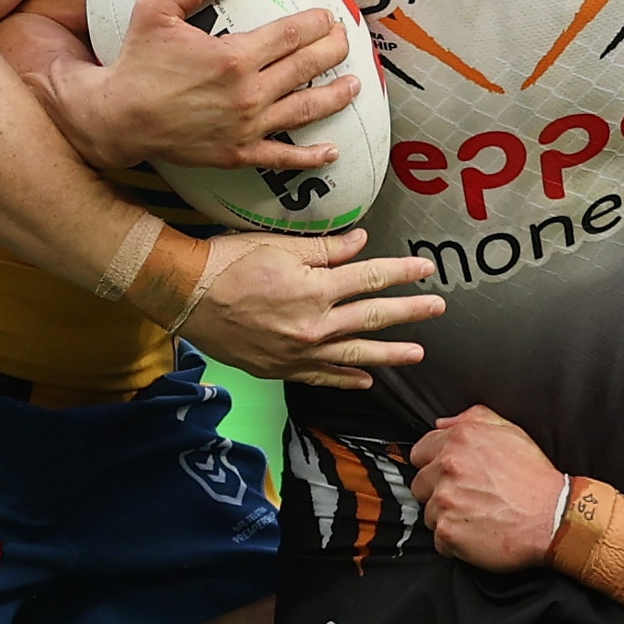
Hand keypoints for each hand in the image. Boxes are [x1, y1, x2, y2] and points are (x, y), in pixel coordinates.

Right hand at [27, 0, 358, 176]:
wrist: (118, 116)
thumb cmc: (137, 62)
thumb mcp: (156, 10)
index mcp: (235, 55)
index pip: (293, 34)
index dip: (316, 22)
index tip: (327, 15)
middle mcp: (249, 92)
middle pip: (307, 67)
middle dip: (333, 50)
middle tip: (344, 40)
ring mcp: (247, 126)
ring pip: (305, 109)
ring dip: (336, 96)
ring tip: (355, 85)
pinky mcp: (239, 153)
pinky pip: (283, 157)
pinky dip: (311, 156)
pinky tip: (332, 151)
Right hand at [173, 226, 439, 388]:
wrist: (186, 295)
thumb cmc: (228, 262)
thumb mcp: (279, 246)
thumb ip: (325, 249)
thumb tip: (361, 243)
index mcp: (315, 290)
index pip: (370, 279)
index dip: (401, 274)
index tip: (425, 270)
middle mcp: (314, 325)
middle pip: (372, 318)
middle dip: (409, 313)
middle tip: (438, 309)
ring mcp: (299, 352)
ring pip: (355, 354)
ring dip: (389, 354)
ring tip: (417, 354)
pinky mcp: (281, 368)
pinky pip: (322, 376)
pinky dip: (345, 379)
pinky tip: (365, 381)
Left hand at [411, 403, 568, 567]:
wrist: (554, 517)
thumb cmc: (535, 478)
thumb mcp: (511, 432)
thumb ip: (473, 418)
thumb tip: (442, 424)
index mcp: (459, 440)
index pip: (420, 453)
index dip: (434, 466)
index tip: (451, 477)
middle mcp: (448, 466)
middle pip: (420, 485)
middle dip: (438, 493)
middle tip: (468, 499)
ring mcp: (445, 500)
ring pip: (428, 513)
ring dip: (447, 518)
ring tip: (477, 517)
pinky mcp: (448, 531)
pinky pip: (438, 540)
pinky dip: (455, 542)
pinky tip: (477, 534)